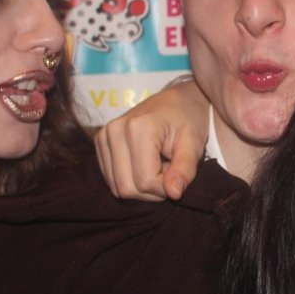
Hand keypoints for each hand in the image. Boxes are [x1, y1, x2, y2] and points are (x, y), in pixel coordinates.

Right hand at [95, 79, 210, 200]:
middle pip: (126, 188)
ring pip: (117, 188)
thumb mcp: (194, 143)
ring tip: (160, 166)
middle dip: (153, 191)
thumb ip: (185, 169)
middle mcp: (113, 131)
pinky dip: (131, 180)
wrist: (178, 99)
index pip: (144, 181)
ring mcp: (103, 137)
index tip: (179, 172)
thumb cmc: (190, 118)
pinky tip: (147, 165)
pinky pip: (112, 180)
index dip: (165, 188)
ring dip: (142, 187)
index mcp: (137, 128)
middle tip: (171, 171)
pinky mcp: (100, 143)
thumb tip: (174, 194)